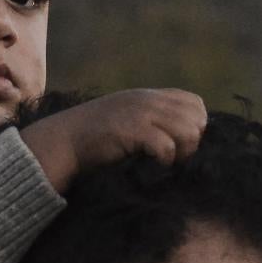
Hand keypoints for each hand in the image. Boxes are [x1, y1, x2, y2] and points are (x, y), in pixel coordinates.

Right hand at [21, 89, 206, 187]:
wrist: (64, 142)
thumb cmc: (96, 139)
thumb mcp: (128, 119)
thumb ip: (153, 120)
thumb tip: (188, 138)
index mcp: (149, 96)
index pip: (195, 104)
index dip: (195, 126)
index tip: (179, 145)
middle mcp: (148, 100)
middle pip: (197, 119)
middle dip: (191, 143)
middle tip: (173, 158)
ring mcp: (140, 113)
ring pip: (189, 132)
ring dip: (181, 153)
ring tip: (163, 162)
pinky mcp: (132, 131)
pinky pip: (167, 147)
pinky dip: (164, 161)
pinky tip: (151, 165)